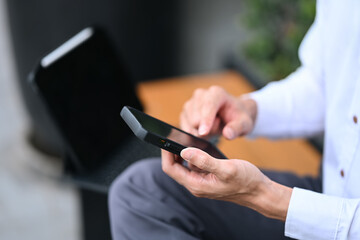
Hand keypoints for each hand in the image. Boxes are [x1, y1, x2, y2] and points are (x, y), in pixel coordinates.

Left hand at [161, 148, 291, 220]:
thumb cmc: (246, 181)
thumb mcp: (226, 168)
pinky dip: (193, 155)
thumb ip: (205, 160)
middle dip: (172, 151)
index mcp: (196, 184)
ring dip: (182, 152)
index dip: (166, 153)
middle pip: (175, 167)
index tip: (165, 139)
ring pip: (184, 165)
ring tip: (184, 137)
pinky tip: (198, 146)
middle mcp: (196, 185)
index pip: (171, 169)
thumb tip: (185, 151)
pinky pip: (194, 165)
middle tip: (174, 135)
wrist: (259, 191)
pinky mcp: (207, 178)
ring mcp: (201, 182)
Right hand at [180, 86, 256, 138]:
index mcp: (217, 93)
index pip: (208, 105)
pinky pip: (185, 127)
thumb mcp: (244, 123)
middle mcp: (201, 94)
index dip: (205, 120)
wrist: (232, 115)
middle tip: (219, 126)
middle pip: (197, 118)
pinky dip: (194, 133)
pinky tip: (204, 131)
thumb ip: (237, 128)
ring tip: (213, 127)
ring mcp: (191, 102)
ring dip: (201, 131)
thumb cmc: (238, 117)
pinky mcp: (186, 112)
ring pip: (190, 123)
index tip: (203, 133)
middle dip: (207, 129)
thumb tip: (228, 134)